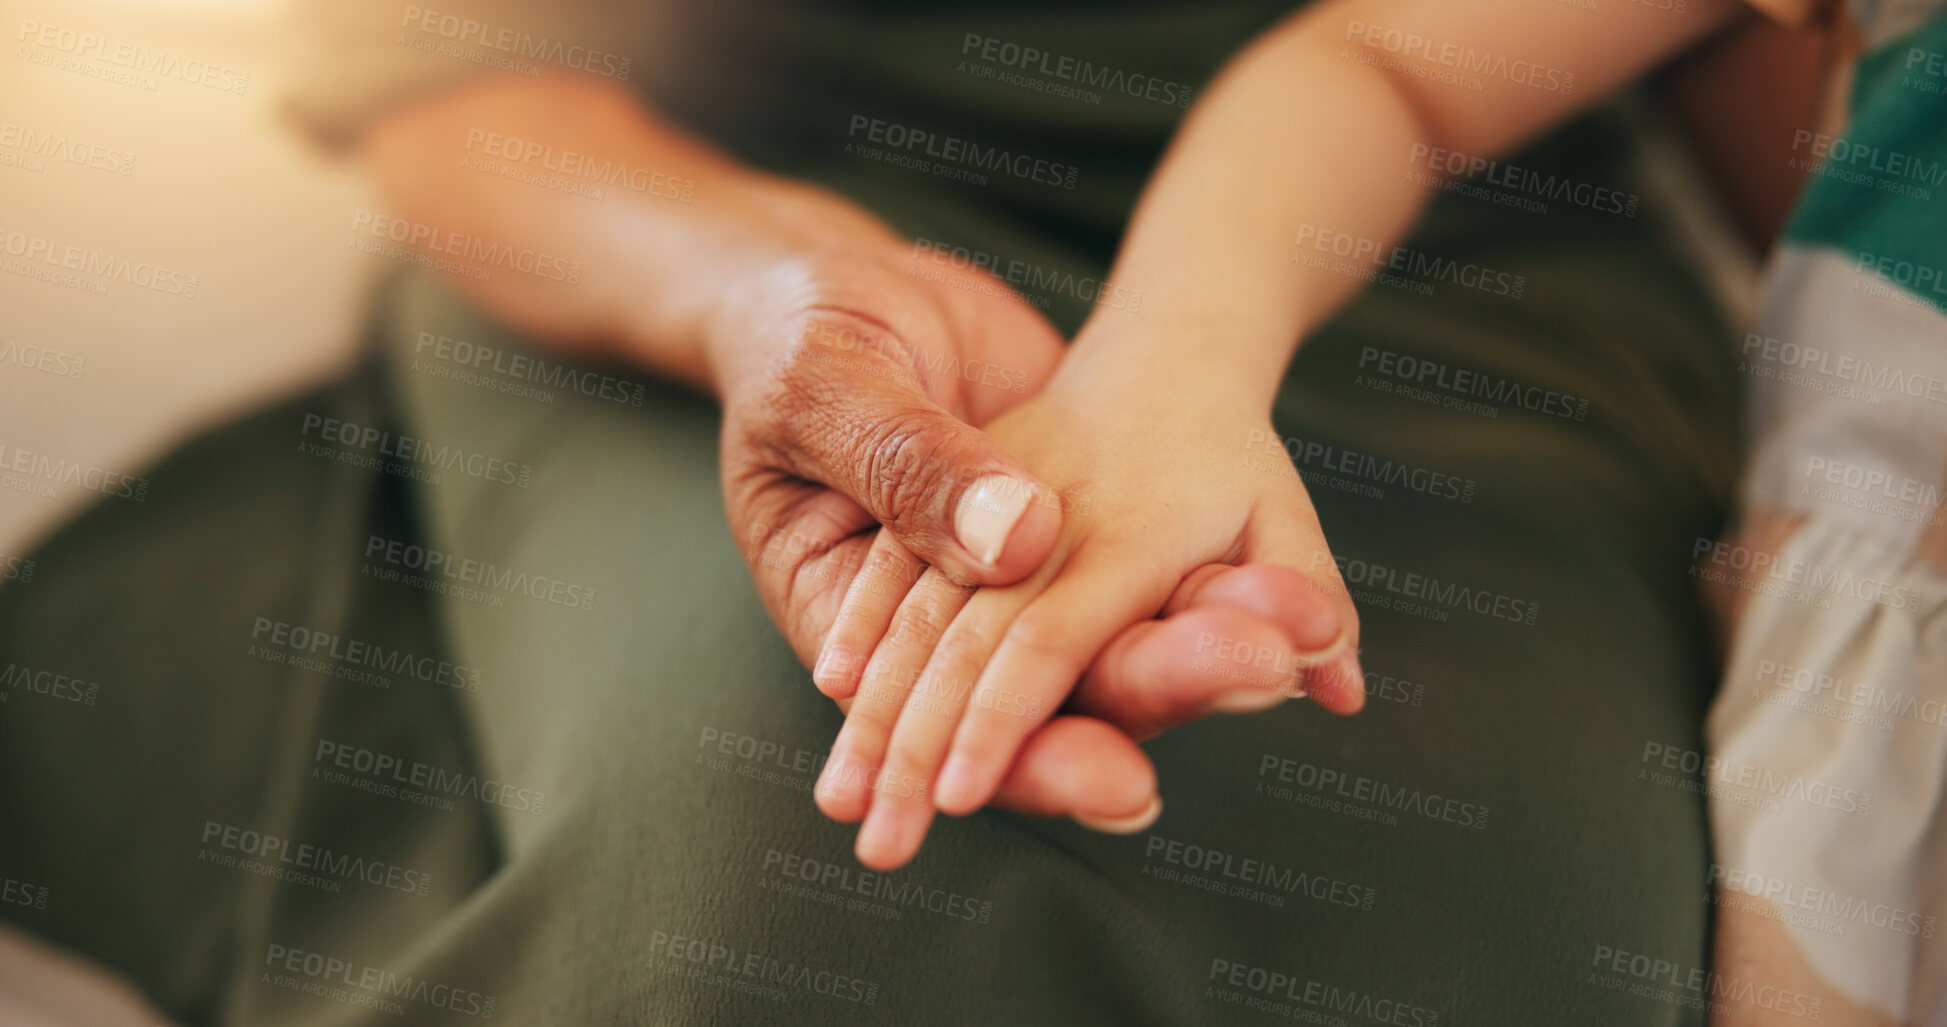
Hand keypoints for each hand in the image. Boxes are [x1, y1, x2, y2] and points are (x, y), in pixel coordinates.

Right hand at [361, 75, 1324, 830]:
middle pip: (1055, 686)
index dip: (1030, 751)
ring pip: (1105, 628)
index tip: (1122, 787)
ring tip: (1283, 654)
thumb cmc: (794, 344)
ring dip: (1195, 648)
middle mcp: (946, 616)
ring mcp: (1015, 566)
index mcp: (860, 606)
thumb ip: (914, 467)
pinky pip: (1134, 560)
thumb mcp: (827, 386)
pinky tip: (1282, 613)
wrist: (832, 292)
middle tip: (1256, 678)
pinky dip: (1203, 581)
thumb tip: (1022, 546)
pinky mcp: (1063, 519)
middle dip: (1156, 695)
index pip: (958, 703)